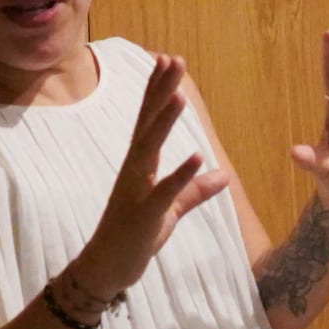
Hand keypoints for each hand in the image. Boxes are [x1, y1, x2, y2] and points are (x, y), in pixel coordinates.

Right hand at [70, 56, 231, 298]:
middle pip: (148, 122)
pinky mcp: (143, 215)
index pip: (148, 119)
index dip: (157, 89)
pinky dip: (180, 174)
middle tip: (174, 59)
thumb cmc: (134, 236)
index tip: (167, 60)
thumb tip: (222, 174)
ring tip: (180, 95)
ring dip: (165, 121)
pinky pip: (163, 191)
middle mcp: (133, 170)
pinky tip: (195, 154)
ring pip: (150, 148)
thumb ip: (194, 190)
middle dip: (161, 91)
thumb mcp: (170, 210)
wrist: (106, 269)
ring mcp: (135, 191)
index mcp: (139, 165)